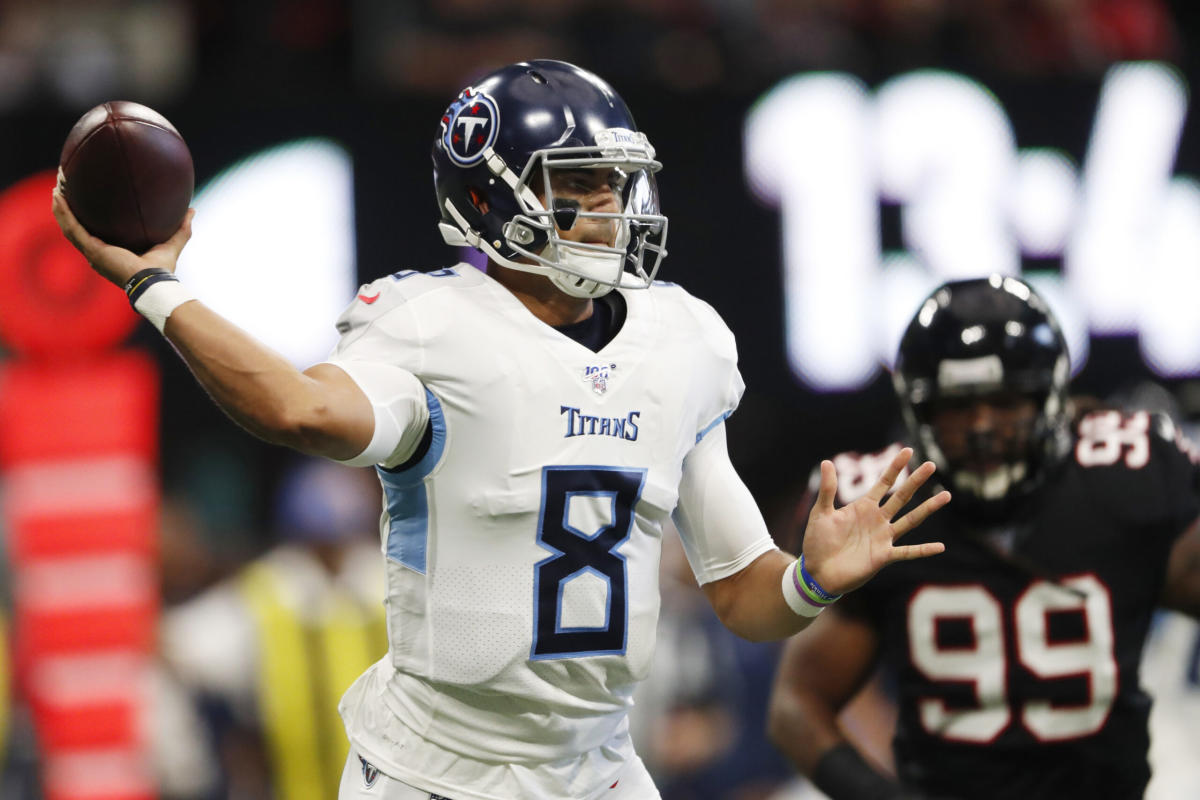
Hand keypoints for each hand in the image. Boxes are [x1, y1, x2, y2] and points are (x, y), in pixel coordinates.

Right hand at [52, 175, 193, 287]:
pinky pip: (72, 228)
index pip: (95, 234)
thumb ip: (182, 227)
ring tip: (57, 188)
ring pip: (70, 226)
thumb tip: (192, 210)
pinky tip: (58, 197)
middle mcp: (98, 254)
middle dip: (69, 210)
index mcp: (111, 253)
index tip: (85, 201)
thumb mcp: (172, 242)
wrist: (154, 282)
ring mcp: (93, 253)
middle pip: (77, 228)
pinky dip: (64, 212)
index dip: (88, 219)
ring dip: (61, 207)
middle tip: (64, 190)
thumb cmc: (163, 269)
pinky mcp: (92, 250)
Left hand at [802, 446, 948, 594]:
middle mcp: (878, 520)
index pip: (884, 483)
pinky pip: (907, 552)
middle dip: (916, 481)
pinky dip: (923, 550)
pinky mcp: (883, 556)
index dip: (895, 467)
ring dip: (928, 509)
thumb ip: (828, 490)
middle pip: (902, 497)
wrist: (817, 572)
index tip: (907, 450)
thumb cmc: (817, 542)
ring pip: (910, 520)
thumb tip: (826, 461)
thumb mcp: (821, 513)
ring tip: (946, 495)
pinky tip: (940, 547)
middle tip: (931, 464)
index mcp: (864, 507)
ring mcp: (883, 538)